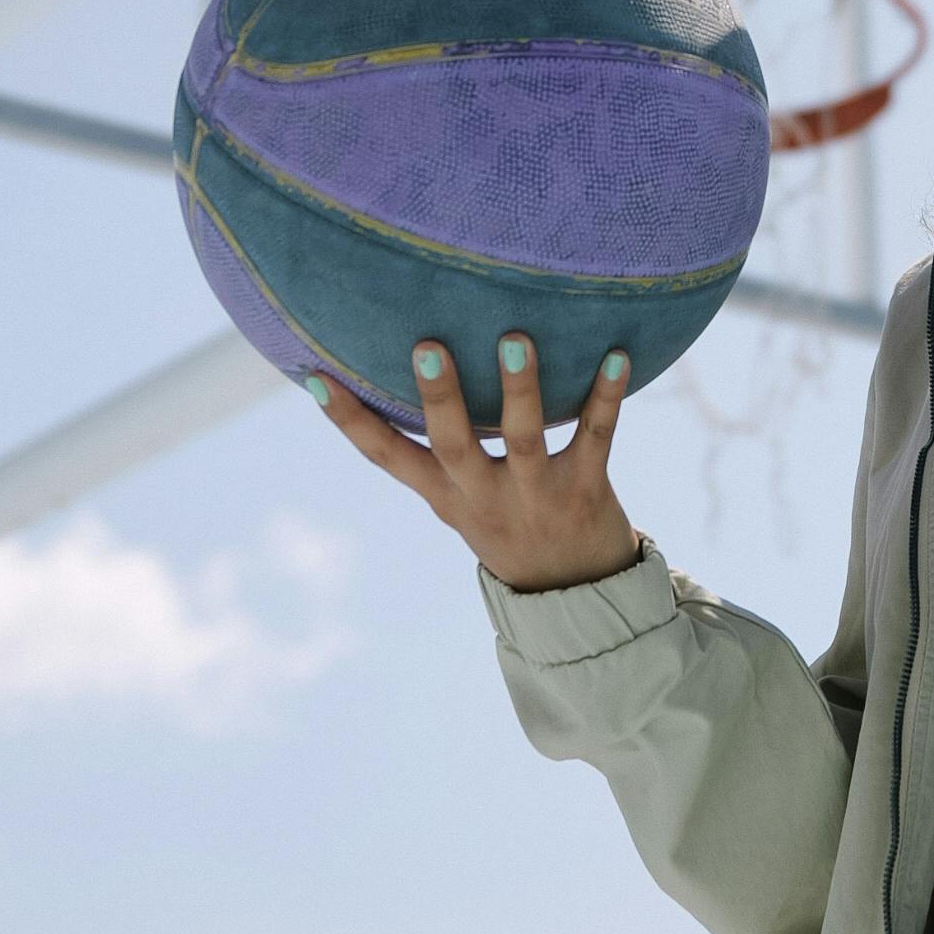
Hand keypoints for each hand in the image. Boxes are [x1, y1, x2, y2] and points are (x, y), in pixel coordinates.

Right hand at [306, 333, 641, 591]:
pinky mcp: (587, 490)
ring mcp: (536, 495)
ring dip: (520, 389)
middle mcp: (485, 497)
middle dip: (440, 398)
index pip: (387, 457)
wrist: (577, 595)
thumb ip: (438, 450)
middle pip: (455, 445)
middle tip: (428, 347)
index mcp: (447, 495)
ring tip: (516, 339)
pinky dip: (606, 395)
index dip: (351, 421)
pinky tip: (617, 355)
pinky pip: (597, 436)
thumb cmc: (509, 524)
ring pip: (525, 439)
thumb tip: (410, 369)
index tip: (316, 378)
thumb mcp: (461, 499)